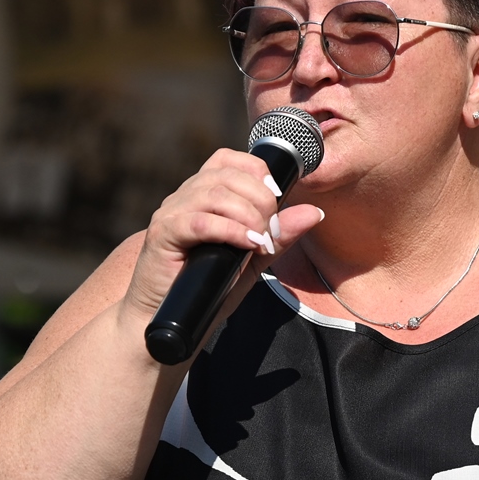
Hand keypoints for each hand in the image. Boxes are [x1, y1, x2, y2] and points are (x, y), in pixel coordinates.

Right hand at [121, 148, 324, 325]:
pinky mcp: (163, 235)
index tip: (276, 199)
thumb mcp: (252, 261)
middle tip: (270, 231)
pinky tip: (247, 244)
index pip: (229, 159)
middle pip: (227, 174)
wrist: (164, 320)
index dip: (257, 172)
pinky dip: (229, 231)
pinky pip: (199, 221)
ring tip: (260, 241)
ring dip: (248, 215)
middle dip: (260, 199)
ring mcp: (171, 213)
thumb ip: (279, 236)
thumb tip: (315, 212)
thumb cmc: (206, 289)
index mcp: (202, 194)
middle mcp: (184, 197)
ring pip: (215, 193)